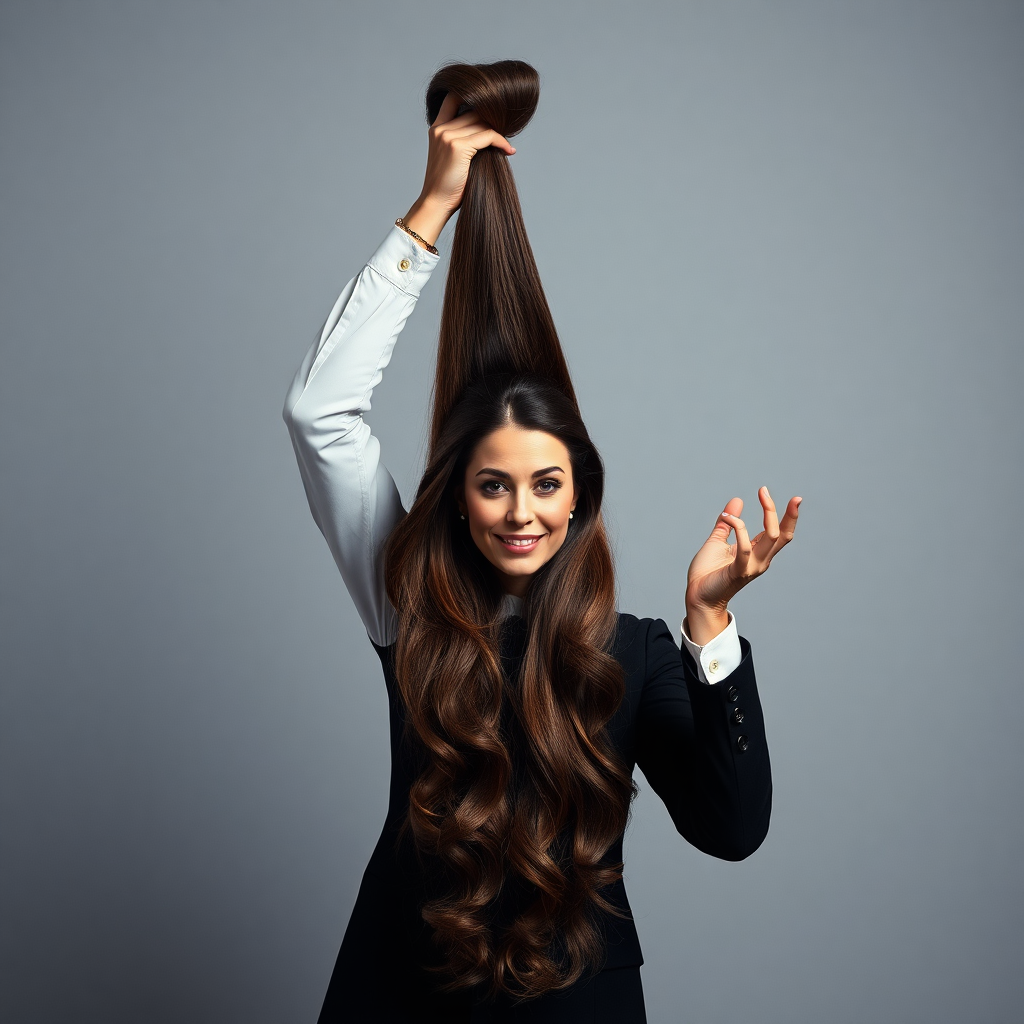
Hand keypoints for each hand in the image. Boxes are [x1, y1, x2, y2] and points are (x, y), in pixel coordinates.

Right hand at [402, 91, 515, 245]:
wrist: (437, 203)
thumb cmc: (448, 185)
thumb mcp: (453, 156)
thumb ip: (464, 139)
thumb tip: (491, 128)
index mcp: (436, 128)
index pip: (453, 98)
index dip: (471, 96)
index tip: (489, 108)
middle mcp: (440, 128)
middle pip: (474, 111)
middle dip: (492, 121)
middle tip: (505, 134)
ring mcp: (448, 136)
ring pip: (482, 123)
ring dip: (498, 133)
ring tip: (506, 146)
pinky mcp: (458, 146)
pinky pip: (488, 136)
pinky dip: (501, 142)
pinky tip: (508, 151)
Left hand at [684, 487, 801, 643]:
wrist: (697, 595)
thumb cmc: (708, 572)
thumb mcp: (718, 541)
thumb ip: (728, 523)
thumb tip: (737, 500)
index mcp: (758, 552)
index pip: (780, 532)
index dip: (786, 514)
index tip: (782, 494)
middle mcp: (761, 559)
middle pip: (782, 533)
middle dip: (782, 511)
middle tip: (765, 491)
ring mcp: (752, 566)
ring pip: (772, 538)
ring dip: (768, 513)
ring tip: (760, 495)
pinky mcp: (739, 571)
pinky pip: (745, 548)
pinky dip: (739, 529)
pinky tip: (728, 518)